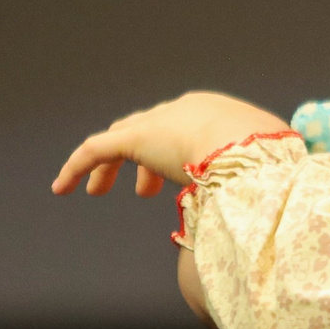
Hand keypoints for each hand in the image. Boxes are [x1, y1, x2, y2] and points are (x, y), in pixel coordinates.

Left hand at [50, 92, 288, 199]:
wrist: (250, 151)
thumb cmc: (267, 167)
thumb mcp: (267, 176)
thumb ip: (255, 190)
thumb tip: (262, 218)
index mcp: (220, 116)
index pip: (189, 132)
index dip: (180, 159)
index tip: (180, 186)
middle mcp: (186, 110)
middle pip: (154, 130)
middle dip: (145, 160)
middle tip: (145, 191)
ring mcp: (159, 121)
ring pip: (121, 139)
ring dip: (110, 166)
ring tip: (98, 191)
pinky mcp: (134, 137)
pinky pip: (95, 150)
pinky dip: (77, 167)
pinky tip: (61, 188)